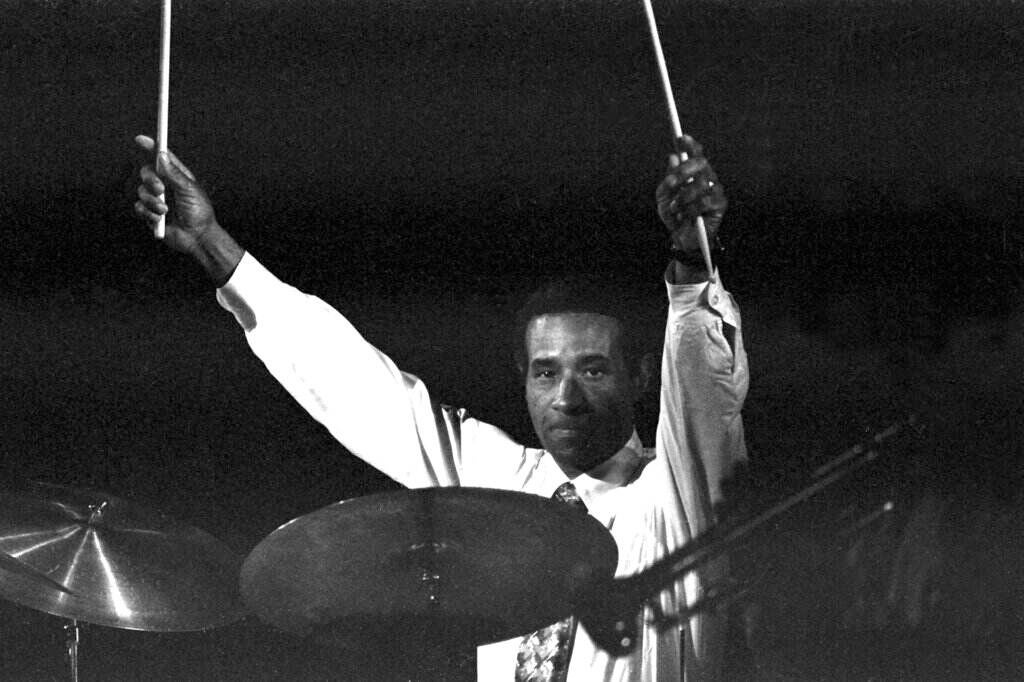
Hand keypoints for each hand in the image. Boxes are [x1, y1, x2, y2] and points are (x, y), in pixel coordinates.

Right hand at [133, 134, 219, 254]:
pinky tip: (160, 220)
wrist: (197, 238)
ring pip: (141, 191)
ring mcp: (156, 199)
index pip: (161, 158)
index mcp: (176, 176)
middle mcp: (165, 185)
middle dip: (150, 180)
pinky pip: (139, 207)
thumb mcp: (189, 190)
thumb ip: (174, 173)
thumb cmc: (199, 213)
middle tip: (161, 190)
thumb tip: (161, 155)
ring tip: (165, 211)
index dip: (151, 147)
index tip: (141, 139)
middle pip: (146, 172)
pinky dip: (149, 213)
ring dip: (152, 202)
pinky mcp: (150, 213)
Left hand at [655, 135, 726, 253]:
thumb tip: (673, 157)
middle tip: (671, 183)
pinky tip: (684, 216)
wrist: (682, 238)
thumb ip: (668, 179)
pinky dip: (690, 209)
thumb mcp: (663, 197)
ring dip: (682, 197)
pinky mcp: (720, 205)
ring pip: (700, 184)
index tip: (681, 138)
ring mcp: (715, 190)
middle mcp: (707, 177)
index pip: (697, 154)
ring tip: (674, 208)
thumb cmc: (674, 215)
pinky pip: (704, 201)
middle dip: (683, 172)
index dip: (691, 145)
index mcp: (695, 173)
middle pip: (701, 164)